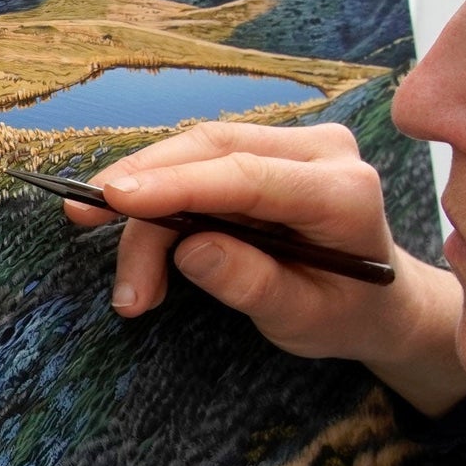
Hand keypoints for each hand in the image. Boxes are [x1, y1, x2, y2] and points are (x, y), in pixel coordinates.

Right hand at [63, 121, 465, 415]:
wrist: (381, 301)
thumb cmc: (347, 315)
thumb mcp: (304, 320)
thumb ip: (252, 284)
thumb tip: (191, 249)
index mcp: (342, 191)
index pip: (243, 174)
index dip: (172, 184)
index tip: (111, 198)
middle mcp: (321, 150)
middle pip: (209, 149)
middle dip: (141, 189)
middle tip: (83, 224)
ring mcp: (295, 144)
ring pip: (196, 153)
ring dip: (146, 206)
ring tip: (131, 286)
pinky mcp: (270, 151)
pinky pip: (201, 162)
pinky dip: (162, 200)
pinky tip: (143, 246)